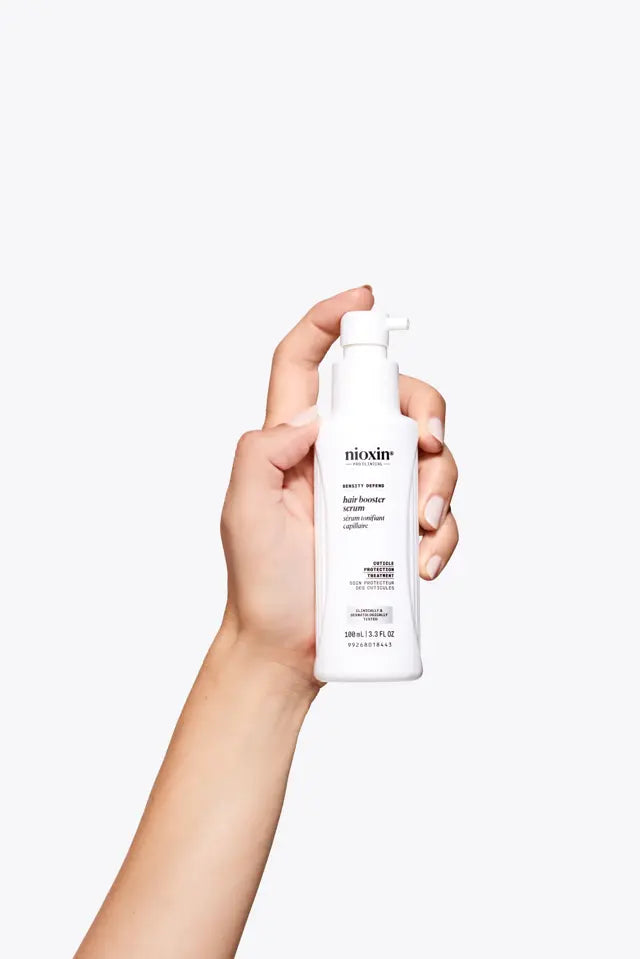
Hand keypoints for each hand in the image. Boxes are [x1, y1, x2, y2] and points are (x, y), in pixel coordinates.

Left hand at [220, 286, 458, 686]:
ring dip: (441, 482)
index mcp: (295, 442)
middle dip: (425, 408)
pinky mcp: (399, 532)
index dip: (329, 321)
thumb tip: (315, 418)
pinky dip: (444, 533)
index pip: (304, 364)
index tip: (365, 297)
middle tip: (426, 444)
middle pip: (395, 400)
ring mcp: (375, 494)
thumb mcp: (242, 509)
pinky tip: (423, 563)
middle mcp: (341, 457)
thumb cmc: (259, 582)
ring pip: (430, 455)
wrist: (286, 648)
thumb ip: (260, 451)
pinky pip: (441, 514)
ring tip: (421, 526)